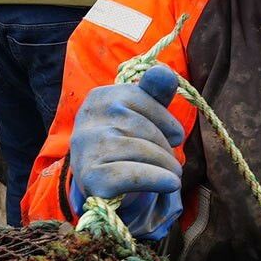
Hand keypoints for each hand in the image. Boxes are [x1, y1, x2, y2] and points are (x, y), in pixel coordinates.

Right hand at [68, 65, 185, 240]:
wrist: (103, 187)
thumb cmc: (126, 145)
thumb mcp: (140, 116)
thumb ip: (153, 92)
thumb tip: (165, 72)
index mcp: (98, 97)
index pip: (139, 97)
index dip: (164, 118)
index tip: (175, 136)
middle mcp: (86, 119)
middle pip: (140, 125)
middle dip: (164, 146)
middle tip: (173, 163)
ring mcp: (85, 148)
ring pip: (139, 150)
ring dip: (166, 165)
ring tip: (173, 175)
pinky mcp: (90, 177)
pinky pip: (133, 174)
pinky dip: (157, 179)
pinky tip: (170, 184)